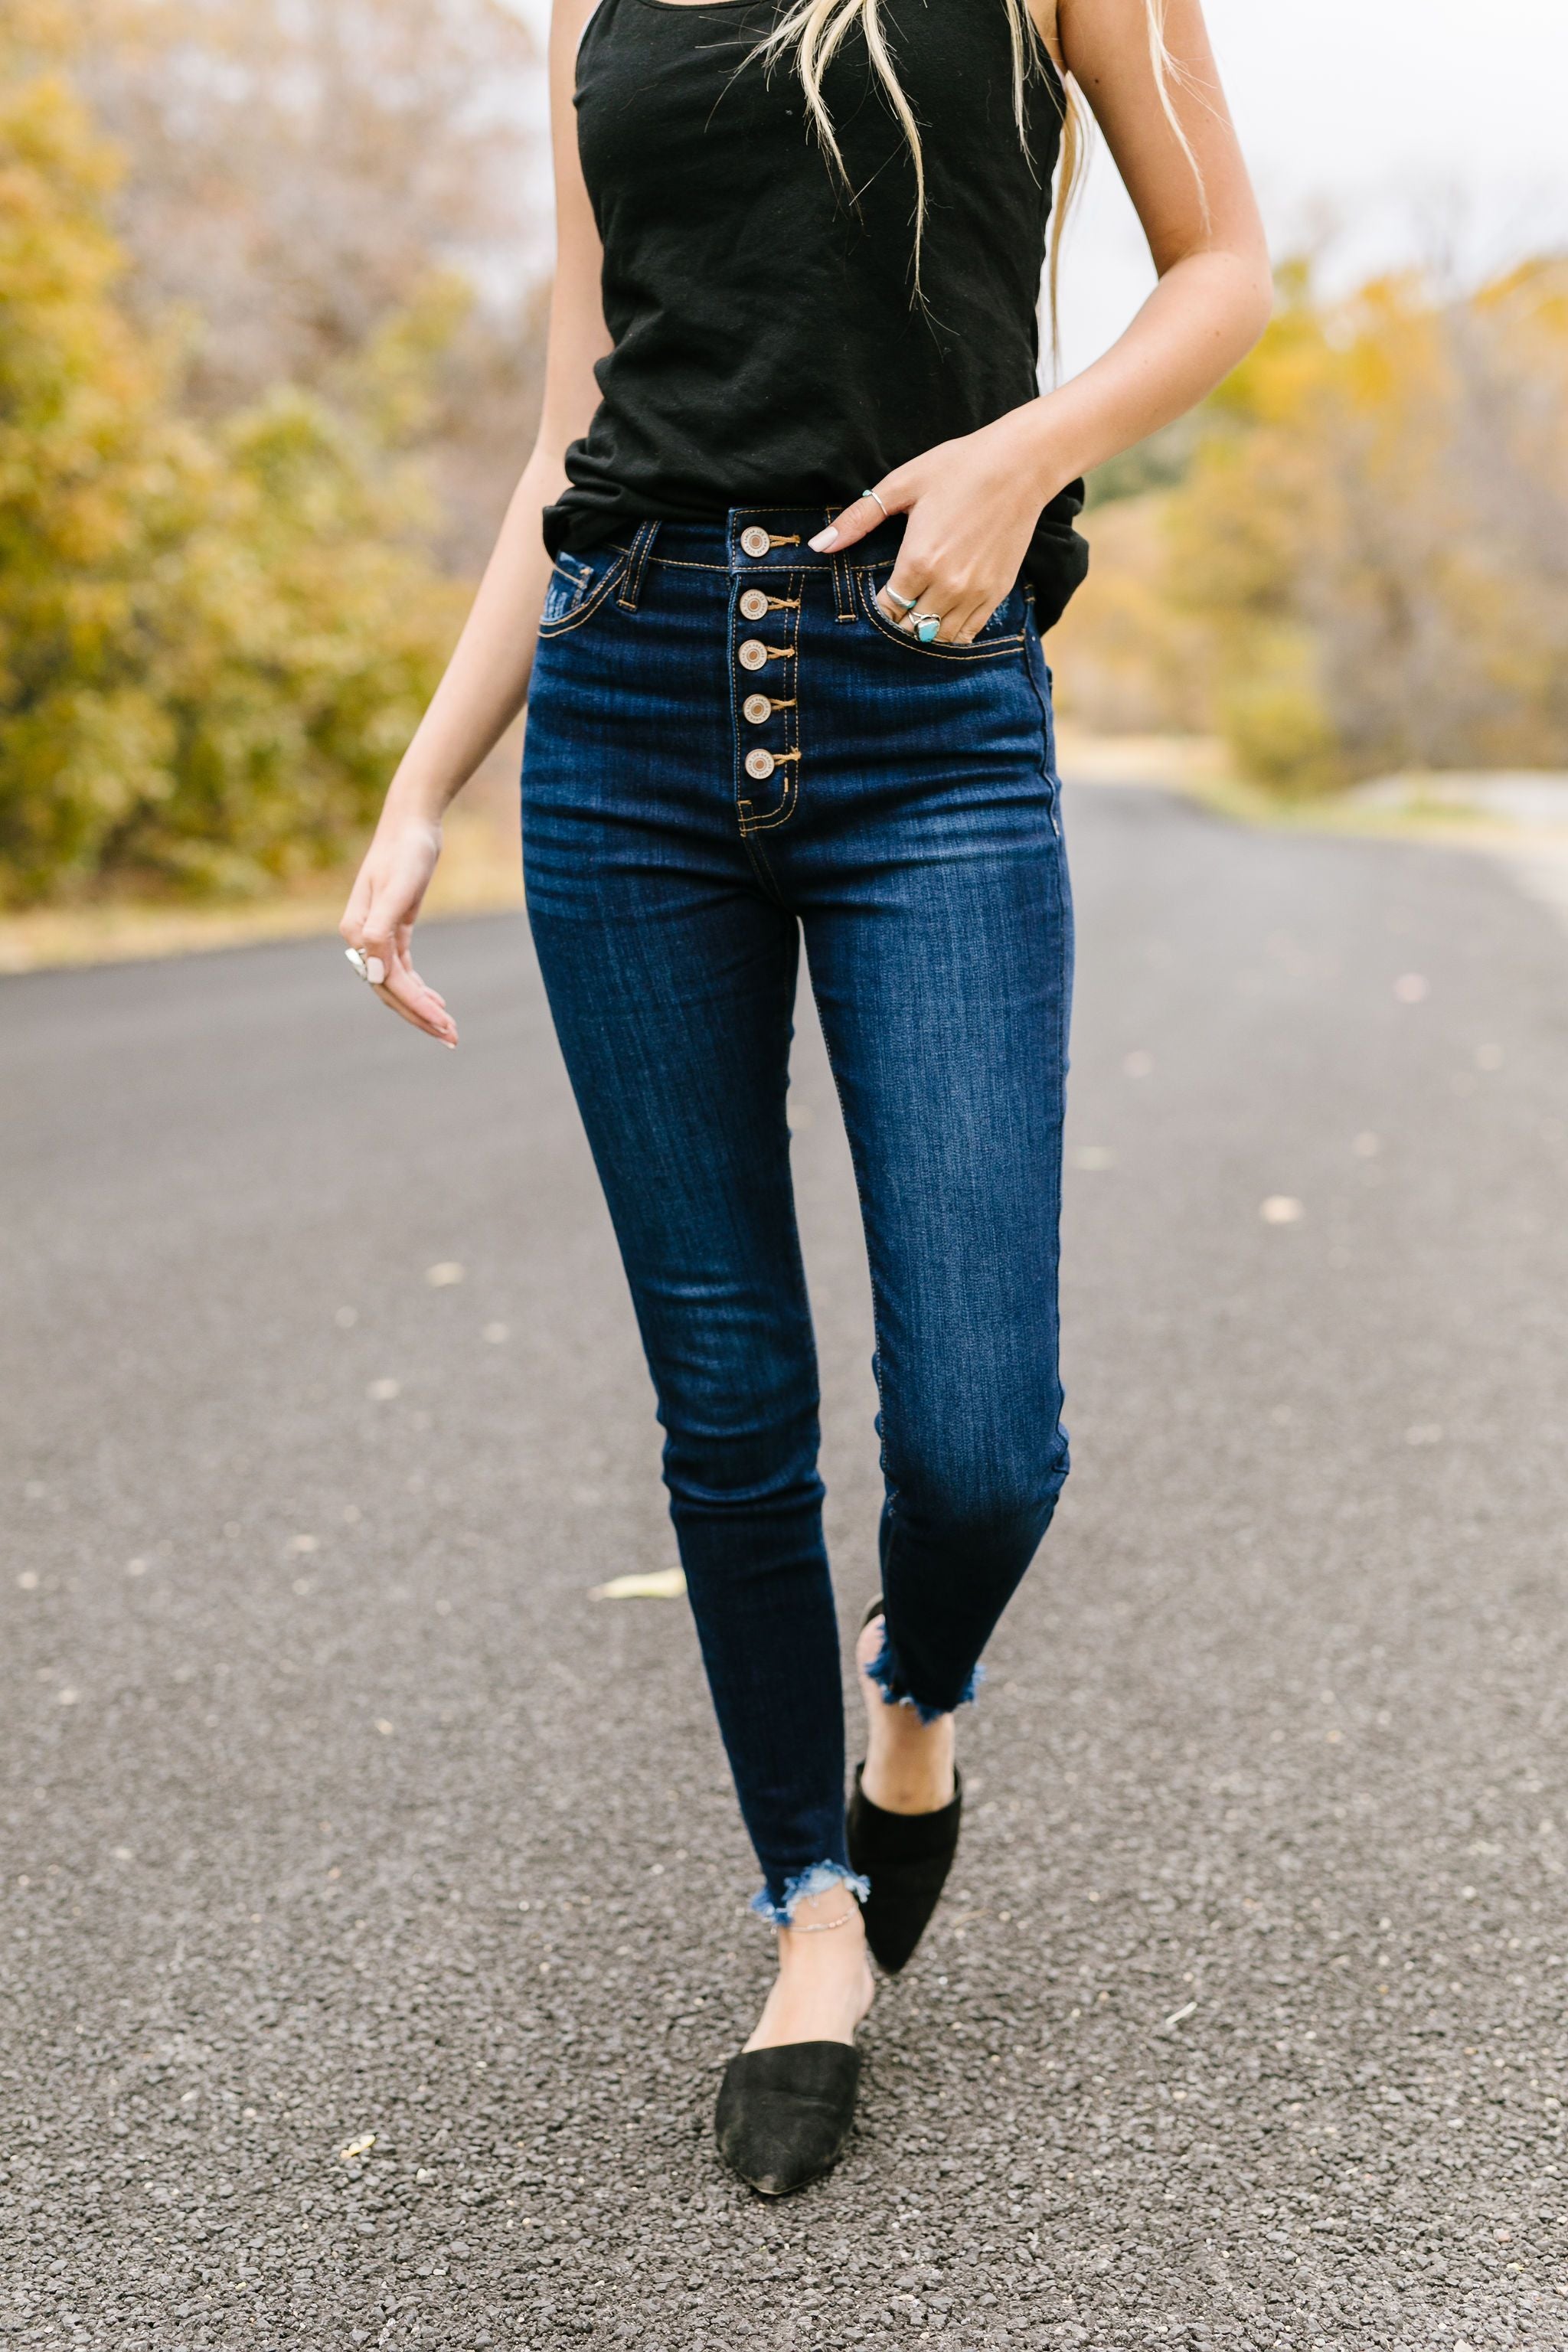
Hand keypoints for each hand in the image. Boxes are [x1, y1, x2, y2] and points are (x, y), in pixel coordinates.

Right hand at [338, 811, 457, 1046]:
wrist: (412, 821)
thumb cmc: (406, 850)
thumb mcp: (397, 889)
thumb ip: (380, 931)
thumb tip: (372, 973)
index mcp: (357, 932)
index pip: (387, 982)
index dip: (415, 1006)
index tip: (444, 1023)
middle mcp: (360, 937)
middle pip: (390, 990)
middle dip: (420, 1016)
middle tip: (452, 1038)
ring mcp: (375, 934)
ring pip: (396, 983)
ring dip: (420, 1006)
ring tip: (448, 1028)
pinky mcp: (393, 927)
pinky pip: (402, 968)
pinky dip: (418, 987)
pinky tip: (436, 1001)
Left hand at [809, 408, 1060, 643]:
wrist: (1020, 464)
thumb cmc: (957, 468)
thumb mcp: (901, 485)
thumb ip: (857, 520)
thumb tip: (820, 546)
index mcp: (918, 561)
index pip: (886, 610)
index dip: (877, 607)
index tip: (876, 595)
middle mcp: (947, 585)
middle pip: (911, 628)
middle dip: (899, 621)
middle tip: (896, 603)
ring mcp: (975, 593)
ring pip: (938, 637)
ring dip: (924, 629)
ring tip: (918, 609)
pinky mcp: (997, 592)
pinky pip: (968, 632)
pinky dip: (951, 631)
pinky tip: (942, 613)